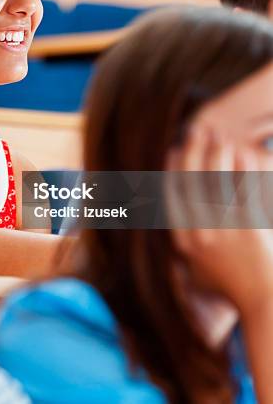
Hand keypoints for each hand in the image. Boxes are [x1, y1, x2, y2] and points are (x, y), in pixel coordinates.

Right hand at [166, 126, 272, 316]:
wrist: (264, 304)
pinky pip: (243, 187)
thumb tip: (174, 232)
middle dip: (191, 149)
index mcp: (184, 240)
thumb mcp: (198, 273)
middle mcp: (198, 230)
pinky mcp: (249, 224)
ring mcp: (224, 227)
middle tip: (195, 130)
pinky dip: (242, 166)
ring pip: (215, 177)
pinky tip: (244, 153)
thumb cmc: (232, 290)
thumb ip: (185, 252)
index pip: (171, 194)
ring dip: (216, 151)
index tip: (173, 151)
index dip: (171, 168)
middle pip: (190, 179)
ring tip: (220, 136)